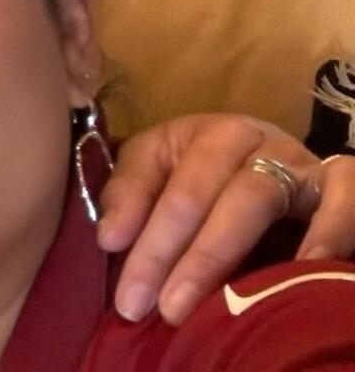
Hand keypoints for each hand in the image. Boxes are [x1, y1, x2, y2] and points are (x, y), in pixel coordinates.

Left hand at [100, 114, 350, 323]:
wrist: (293, 178)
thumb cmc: (214, 183)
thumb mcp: (165, 178)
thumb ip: (133, 200)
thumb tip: (109, 237)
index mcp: (194, 134)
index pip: (153, 171)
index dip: (132, 217)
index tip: (113, 259)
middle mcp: (244, 138)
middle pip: (198, 188)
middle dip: (166, 249)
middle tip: (150, 305)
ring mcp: (293, 159)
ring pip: (253, 195)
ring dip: (217, 253)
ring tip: (195, 306)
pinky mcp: (339, 183)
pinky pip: (343, 197)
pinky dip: (328, 229)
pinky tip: (305, 267)